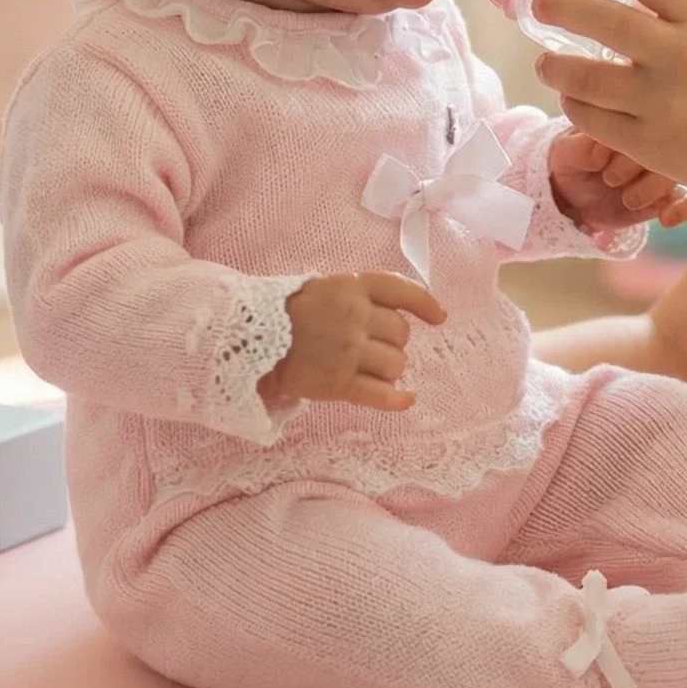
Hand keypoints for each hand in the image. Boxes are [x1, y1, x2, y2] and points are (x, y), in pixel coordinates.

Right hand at [259, 271, 445, 411]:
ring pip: (395, 364)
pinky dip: (397, 400)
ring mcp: (348, 351)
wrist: (246, 340)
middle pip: (401, 333)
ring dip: (388, 369)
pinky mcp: (338, 383)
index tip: (439, 317)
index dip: (425, 304)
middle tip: (369, 347)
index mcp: (352, 287)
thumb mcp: (325, 287)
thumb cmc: (289, 313)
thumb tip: (407, 312)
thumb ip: (361, 295)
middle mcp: (355, 316)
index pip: (402, 291)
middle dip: (392, 342)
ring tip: (366, 370)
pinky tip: (406, 400)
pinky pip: (380, 394)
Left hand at [532, 0, 686, 203]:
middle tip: (539, 3)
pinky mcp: (648, 145)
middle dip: (561, 5)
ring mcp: (663, 104)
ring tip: (544, 63)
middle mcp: (684, 58)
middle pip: (605, 21)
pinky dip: (572, 103)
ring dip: (552, 66)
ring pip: (585, 79)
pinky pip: (590, 119)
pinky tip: (571, 95)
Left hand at [548, 127, 686, 231]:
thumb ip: (580, 148)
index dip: (628, 138)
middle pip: (667, 143)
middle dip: (641, 164)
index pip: (643, 118)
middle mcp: (651, 139)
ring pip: (679, 171)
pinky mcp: (666, 195)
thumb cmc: (569, 163)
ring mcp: (662, 167)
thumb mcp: (564, 152)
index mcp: (628, 118)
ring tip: (628, 199)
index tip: (605, 156)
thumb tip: (602, 150)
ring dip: (655, 187)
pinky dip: (681, 209)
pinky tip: (665, 219)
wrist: (570, 197)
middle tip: (611, 178)